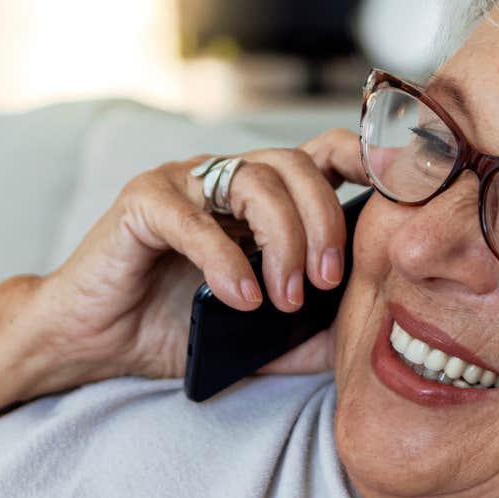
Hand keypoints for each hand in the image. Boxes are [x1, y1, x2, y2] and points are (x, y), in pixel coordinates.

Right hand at [33, 130, 364, 382]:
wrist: (97, 344)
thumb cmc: (178, 329)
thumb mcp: (266, 337)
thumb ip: (317, 331)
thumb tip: (379, 334)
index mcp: (263, 196)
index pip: (328, 153)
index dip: (369, 160)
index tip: (401, 197)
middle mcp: (228, 176)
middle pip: (298, 164)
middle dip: (325, 221)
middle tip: (327, 282)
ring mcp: (184, 182)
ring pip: (254, 180)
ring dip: (281, 242)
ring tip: (281, 300)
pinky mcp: (142, 202)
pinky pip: (194, 218)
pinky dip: (224, 260)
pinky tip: (239, 299)